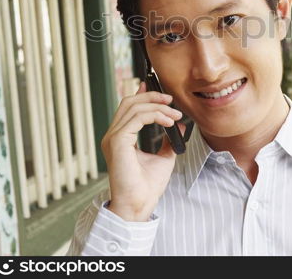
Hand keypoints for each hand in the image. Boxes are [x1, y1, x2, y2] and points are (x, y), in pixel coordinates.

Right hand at [101, 81, 185, 221]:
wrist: (139, 205)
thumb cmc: (147, 187)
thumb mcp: (163, 157)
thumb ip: (168, 140)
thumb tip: (179, 126)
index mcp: (120, 138)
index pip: (128, 108)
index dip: (141, 94)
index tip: (155, 87)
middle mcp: (113, 136)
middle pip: (129, 102)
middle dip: (152, 97)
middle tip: (171, 100)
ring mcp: (113, 138)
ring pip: (134, 107)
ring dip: (158, 107)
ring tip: (175, 115)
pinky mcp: (117, 142)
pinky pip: (137, 118)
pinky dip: (155, 115)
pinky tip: (168, 122)